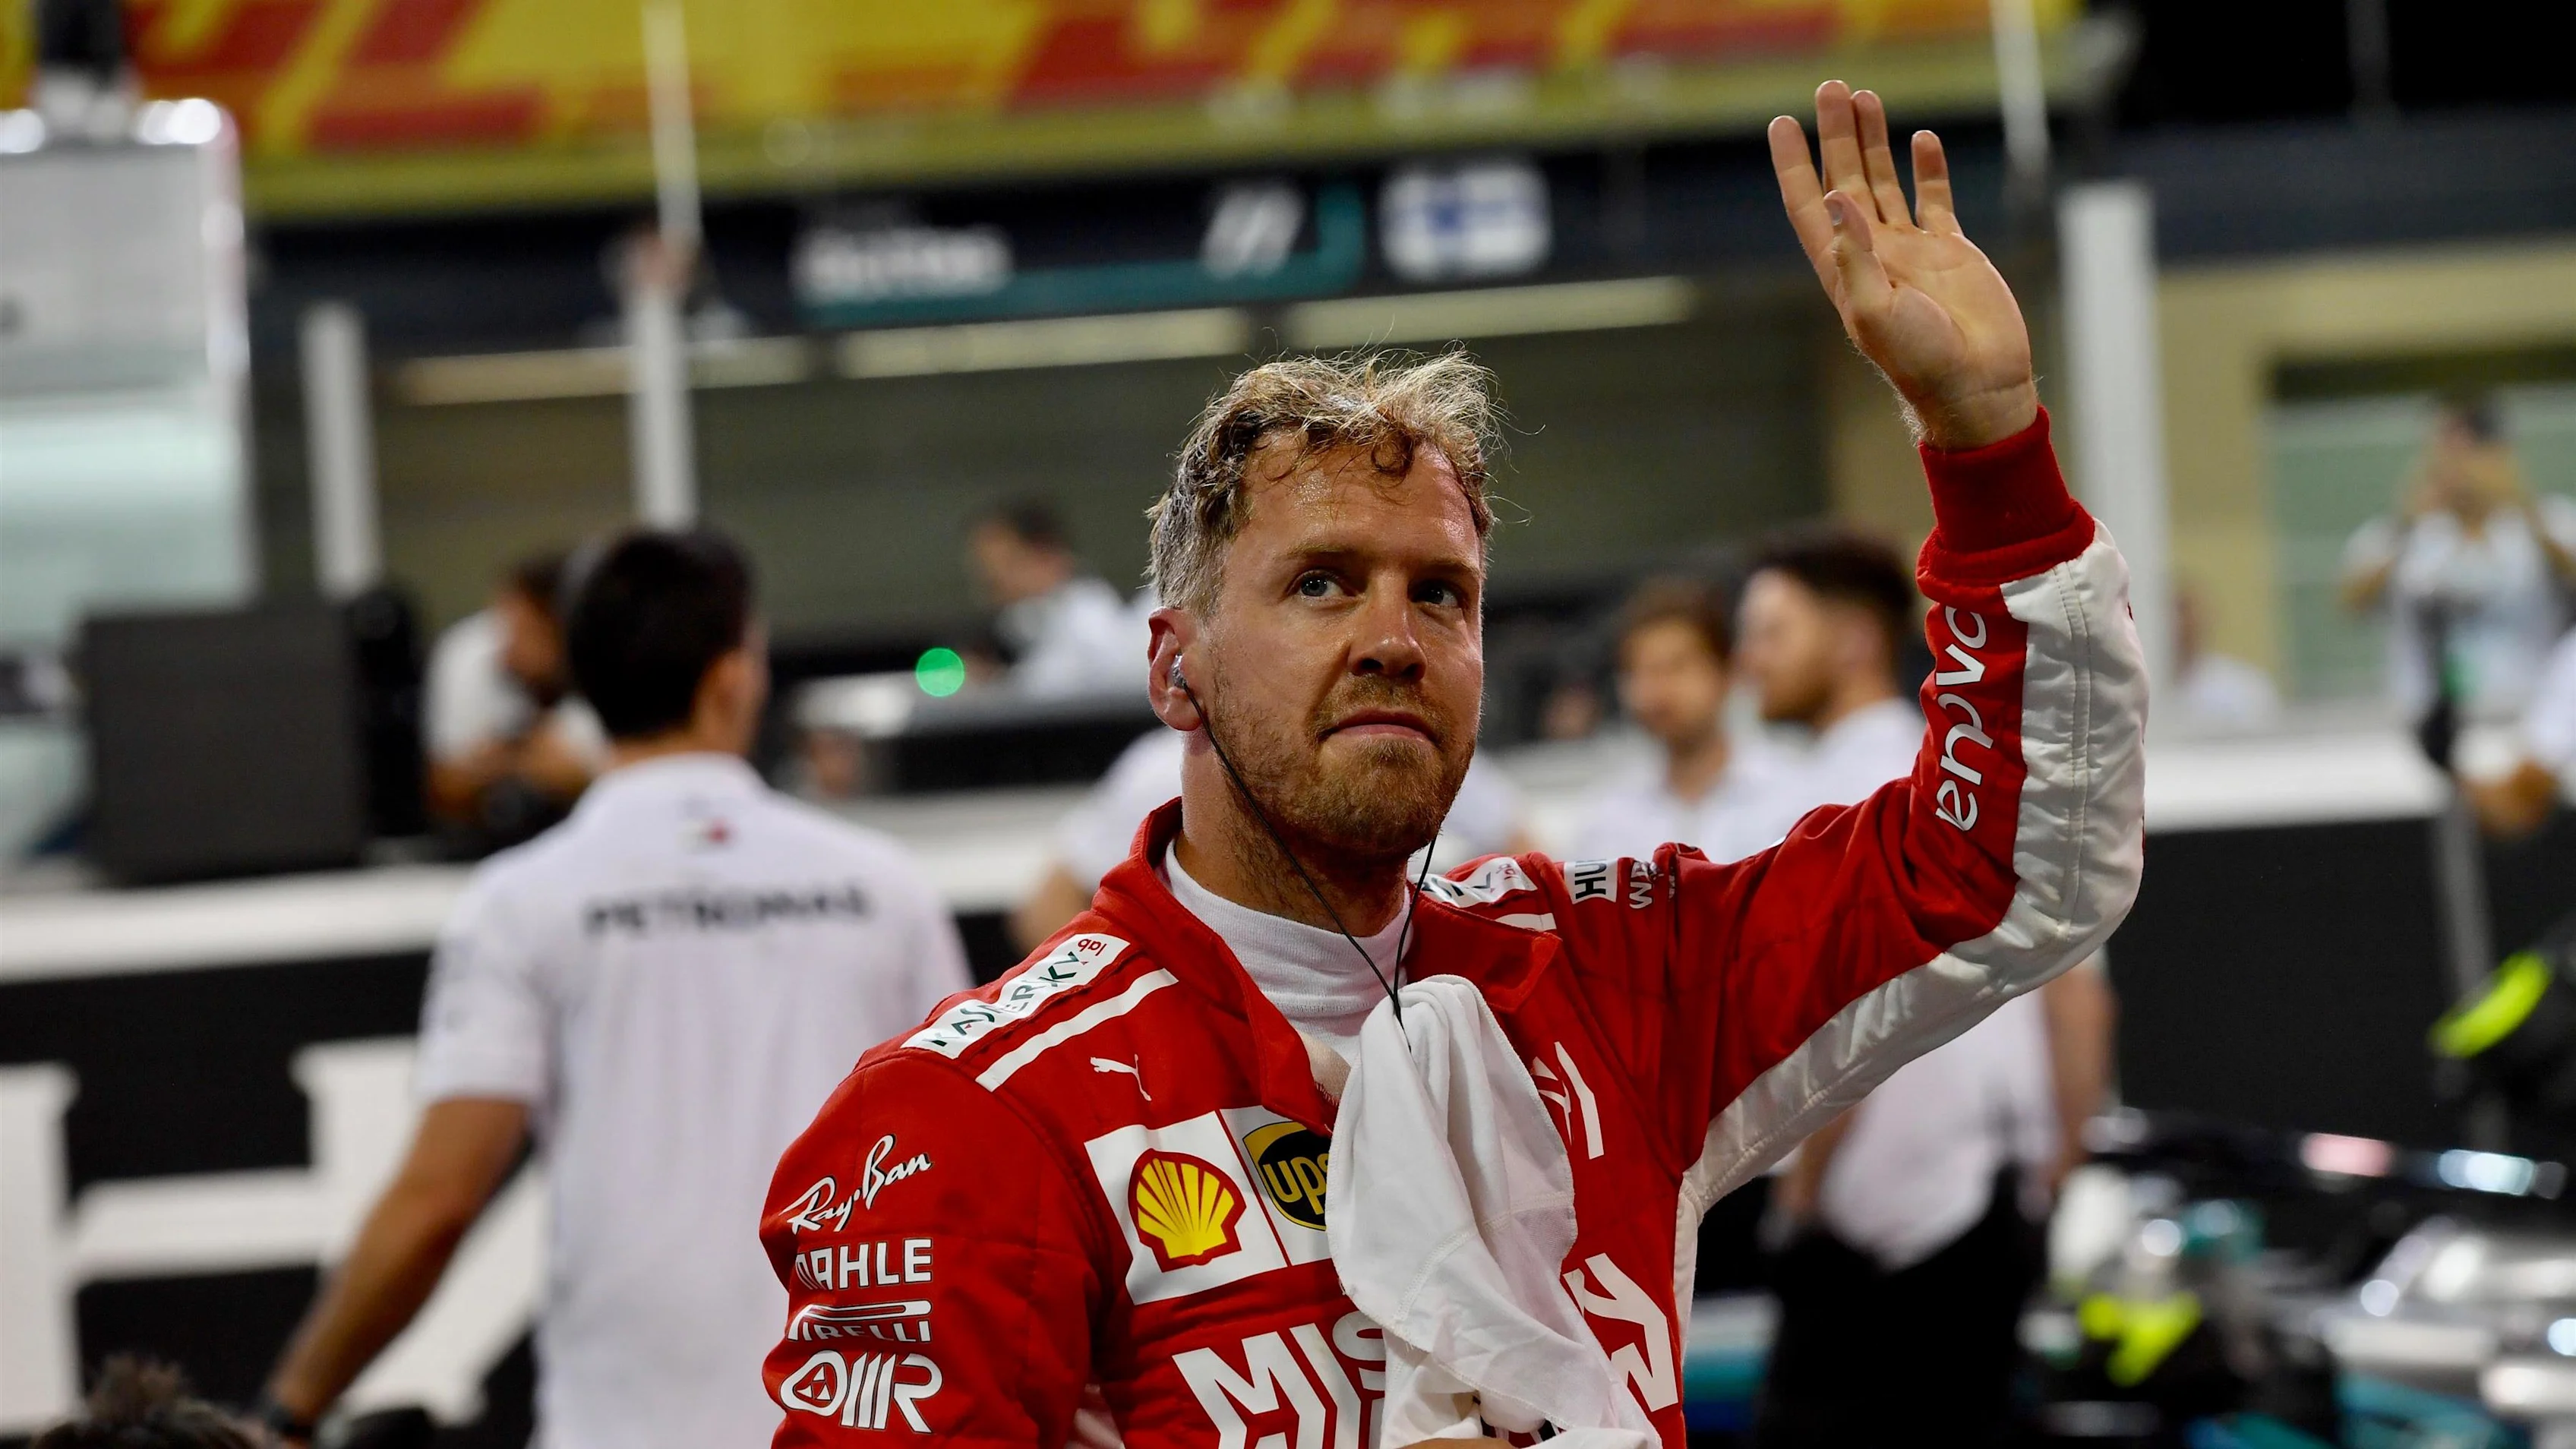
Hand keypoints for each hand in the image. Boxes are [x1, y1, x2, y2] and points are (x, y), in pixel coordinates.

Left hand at [1770, 81, 2038, 449]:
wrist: (1977, 385)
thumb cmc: (1922, 361)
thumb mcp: (1874, 312)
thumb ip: (1855, 255)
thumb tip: (1837, 197)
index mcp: (1844, 269)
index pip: (1810, 204)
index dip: (1794, 165)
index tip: (1780, 123)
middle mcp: (1872, 253)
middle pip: (1846, 180)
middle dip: (1836, 135)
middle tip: (1831, 87)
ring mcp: (1911, 250)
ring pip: (1885, 182)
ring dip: (1874, 142)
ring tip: (1866, 97)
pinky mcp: (1950, 252)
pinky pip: (1933, 200)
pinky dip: (1927, 169)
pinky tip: (1922, 139)